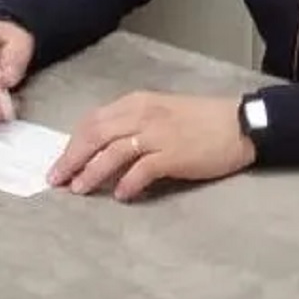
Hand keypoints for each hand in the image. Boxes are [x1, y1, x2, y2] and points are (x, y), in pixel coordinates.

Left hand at [49, 92, 255, 202]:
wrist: (241, 123)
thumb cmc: (202, 119)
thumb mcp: (162, 111)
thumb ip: (133, 124)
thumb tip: (104, 147)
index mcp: (137, 102)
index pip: (93, 121)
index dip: (73, 143)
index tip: (60, 162)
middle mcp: (143, 114)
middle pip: (95, 135)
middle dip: (72, 158)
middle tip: (57, 179)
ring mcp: (158, 134)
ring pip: (112, 152)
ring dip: (91, 172)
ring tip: (79, 190)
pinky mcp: (174, 155)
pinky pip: (141, 170)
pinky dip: (127, 184)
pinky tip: (121, 196)